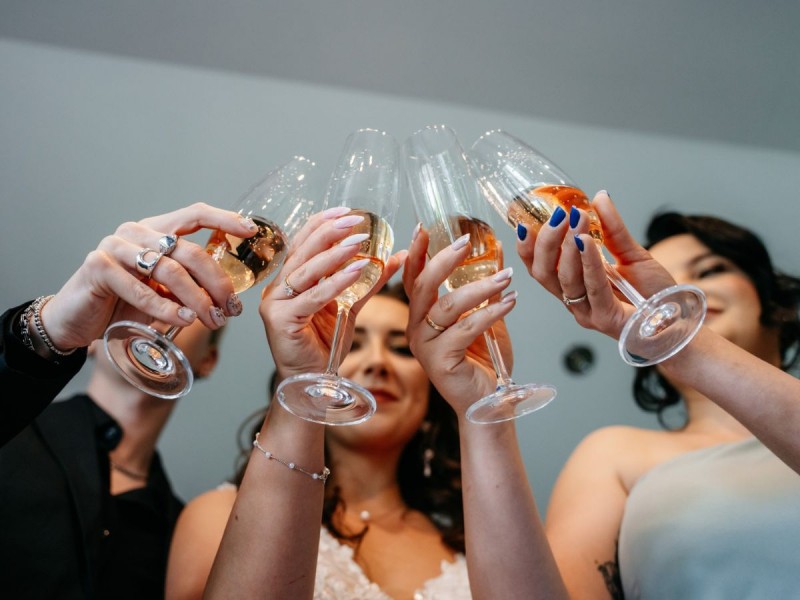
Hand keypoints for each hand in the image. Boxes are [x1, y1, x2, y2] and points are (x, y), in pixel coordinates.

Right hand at [40, 202, 257, 351]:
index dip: (224, 219)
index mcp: (155, 229)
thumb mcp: (161, 290)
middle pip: (189, 251)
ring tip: (213, 320)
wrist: (76, 320)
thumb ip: (187, 283)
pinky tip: (183, 320)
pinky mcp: (99, 267)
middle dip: (217, 282)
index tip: (251, 231)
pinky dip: (165, 307)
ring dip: (197, 299)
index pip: (195, 214)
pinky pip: (141, 289)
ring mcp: (115, 246)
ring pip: (169, 270)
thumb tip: (229, 296)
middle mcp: (136, 232)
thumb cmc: (123, 303)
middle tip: (231, 309)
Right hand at [259, 208, 404, 380]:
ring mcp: (275, 304)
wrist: (313, 382)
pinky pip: (312, 297)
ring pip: (306, 272)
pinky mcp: (280, 320)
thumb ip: (368, 282)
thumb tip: (396, 257)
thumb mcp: (350, 306)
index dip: (322, 224)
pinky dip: (335, 282)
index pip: (303, 244)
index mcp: (289, 281)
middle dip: (329, 232)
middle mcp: (277, 289)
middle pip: (302, 252)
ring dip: (334, 254)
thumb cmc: (325, 346)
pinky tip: (356, 270)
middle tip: (354, 220)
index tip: (346, 211)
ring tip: (358, 241)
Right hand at [403, 227, 515, 416]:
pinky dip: (490, 312)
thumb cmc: (483, 362)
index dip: (418, 253)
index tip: (425, 227)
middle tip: (466, 242)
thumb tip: (496, 257)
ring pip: (447, 307)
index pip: (415, 279)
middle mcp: (417, 330)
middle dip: (443, 260)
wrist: (488, 404)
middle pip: (424, 287)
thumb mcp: (485, 319)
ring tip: (506, 276)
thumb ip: (485, 293)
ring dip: (479, 287)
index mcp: (422, 317)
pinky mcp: (441, 362)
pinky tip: (510, 301)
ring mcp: (426, 347)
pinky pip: (465, 329)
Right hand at [517, 191, 677, 338]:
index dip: (527, 249)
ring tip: (576, 221)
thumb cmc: (654, 292)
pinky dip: (588, 263)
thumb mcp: (632, 253)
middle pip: (544, 273)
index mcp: (573, 286)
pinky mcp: (606, 319)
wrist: (679, 319)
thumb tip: (599, 197)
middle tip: (558, 216)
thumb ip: (613, 228)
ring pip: (565, 279)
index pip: (539, 268)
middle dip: (546, 243)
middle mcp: (574, 301)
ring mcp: (588, 312)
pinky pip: (592, 288)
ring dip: (567, 248)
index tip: (524, 224)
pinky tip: (587, 242)